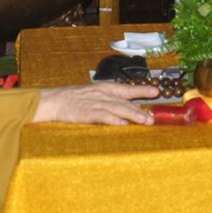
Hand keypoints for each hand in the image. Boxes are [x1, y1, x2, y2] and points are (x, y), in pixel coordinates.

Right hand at [33, 82, 157, 124]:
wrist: (54, 100)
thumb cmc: (75, 99)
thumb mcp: (95, 94)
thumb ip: (111, 99)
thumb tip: (129, 107)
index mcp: (106, 88)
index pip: (127, 89)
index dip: (142, 90)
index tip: (156, 91)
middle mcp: (103, 94)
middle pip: (125, 101)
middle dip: (141, 109)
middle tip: (153, 117)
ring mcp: (95, 103)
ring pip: (118, 108)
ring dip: (133, 115)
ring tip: (145, 121)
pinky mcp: (86, 113)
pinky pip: (102, 116)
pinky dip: (113, 120)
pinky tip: (122, 124)